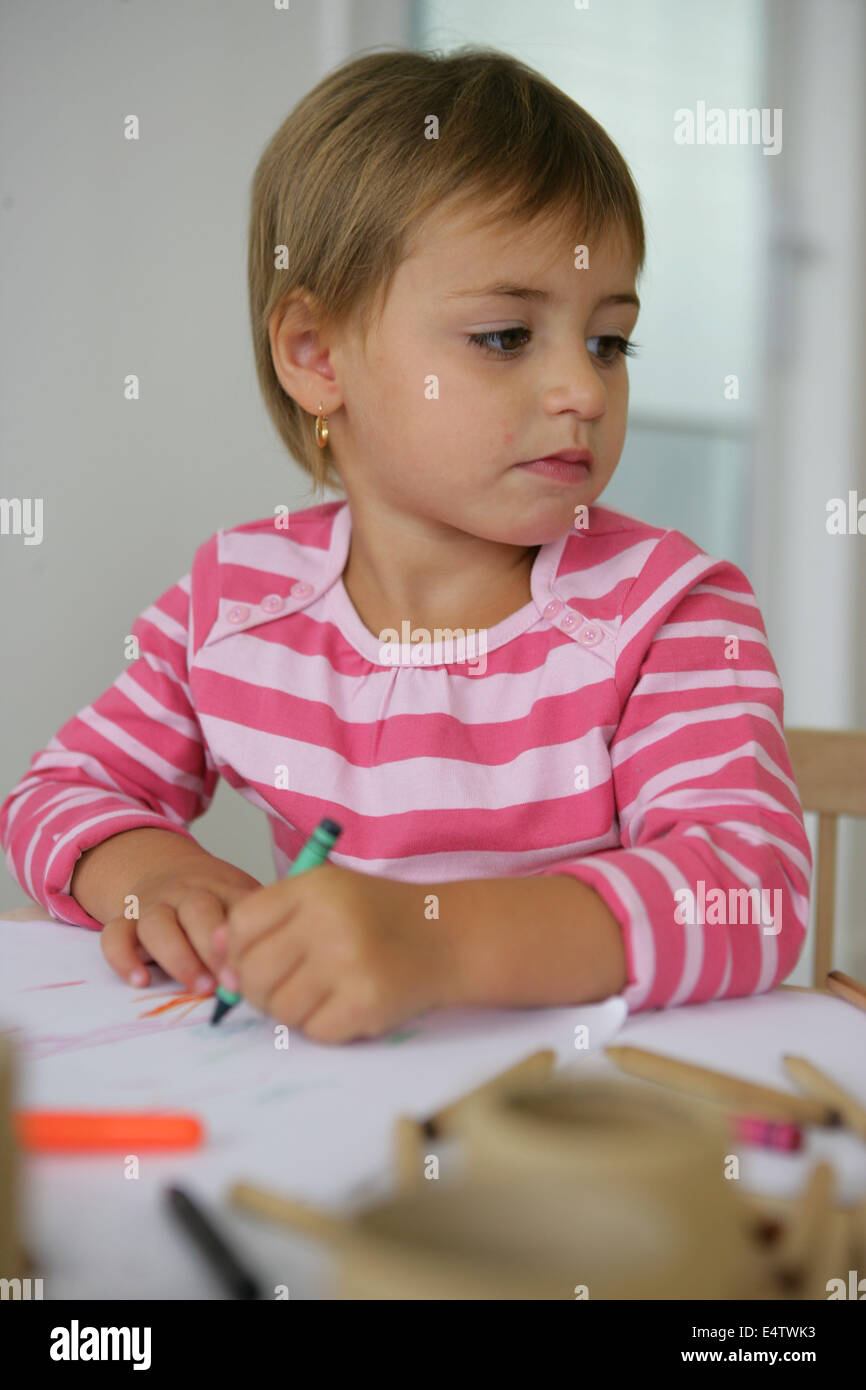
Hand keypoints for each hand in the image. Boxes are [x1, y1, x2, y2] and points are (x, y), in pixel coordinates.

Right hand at [100, 854, 262, 993]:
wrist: (160, 867)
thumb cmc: (212, 895)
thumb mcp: (240, 895)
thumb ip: (258, 918)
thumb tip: (284, 954)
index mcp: (220, 886)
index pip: (234, 904)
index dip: (243, 936)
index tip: (255, 965)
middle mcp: (184, 892)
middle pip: (197, 910)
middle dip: (213, 948)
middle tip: (229, 983)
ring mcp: (152, 905)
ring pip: (157, 924)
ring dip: (178, 957)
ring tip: (197, 988)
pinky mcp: (123, 921)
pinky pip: (114, 935)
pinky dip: (123, 959)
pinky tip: (140, 981)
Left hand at [214, 863, 454, 1043]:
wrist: (449, 936)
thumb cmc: (379, 917)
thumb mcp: (327, 895)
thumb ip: (271, 917)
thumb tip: (216, 955)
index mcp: (315, 887)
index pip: (240, 925)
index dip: (236, 951)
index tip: (252, 960)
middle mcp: (330, 921)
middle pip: (252, 972)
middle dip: (257, 989)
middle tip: (283, 987)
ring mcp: (349, 963)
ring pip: (279, 1008)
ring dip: (293, 1010)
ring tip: (321, 994)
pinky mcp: (366, 1003)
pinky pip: (313, 1031)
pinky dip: (324, 1026)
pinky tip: (346, 1004)